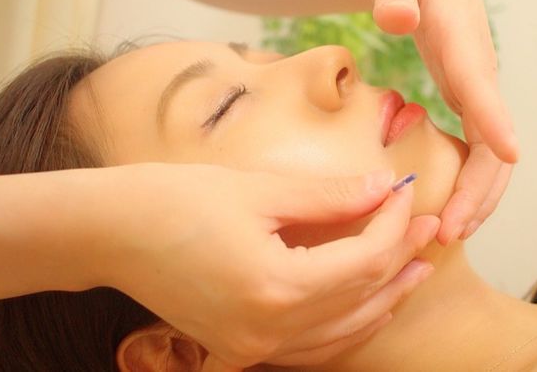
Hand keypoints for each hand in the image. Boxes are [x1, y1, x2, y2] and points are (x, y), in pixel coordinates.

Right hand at [88, 164, 438, 367]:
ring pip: (340, 334)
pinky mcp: (236, 347)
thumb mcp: (258, 189)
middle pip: (359, 299)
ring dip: (380, 301)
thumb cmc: (174, 199)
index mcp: (275, 287)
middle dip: (398, 259)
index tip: (404, 191)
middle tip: (428, 229)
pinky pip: (308, 349)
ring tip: (412, 271)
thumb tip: (382, 187)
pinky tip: (361, 307)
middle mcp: (267, 330)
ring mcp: (250, 347)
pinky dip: (342, 327)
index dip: (393, 223)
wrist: (109, 231)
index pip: (363, 258)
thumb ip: (329, 195)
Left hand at [368, 0, 517, 242]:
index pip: (480, 84)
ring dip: (476, 196)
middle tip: (447, 231)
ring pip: (491, 153)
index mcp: (462, 41)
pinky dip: (468, 182)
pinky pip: (477, 148)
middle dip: (477, 189)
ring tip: (447, 234)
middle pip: (494, 140)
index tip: (509, 157)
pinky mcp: (466, 95)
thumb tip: (396, 18)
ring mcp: (476, 87)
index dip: (495, 121)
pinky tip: (447, 208)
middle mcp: (478, 72)